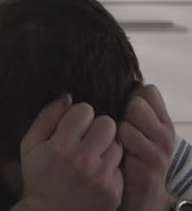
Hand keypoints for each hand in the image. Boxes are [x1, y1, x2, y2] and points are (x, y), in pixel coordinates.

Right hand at [13, 95, 123, 210]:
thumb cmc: (37, 177)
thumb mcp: (29, 145)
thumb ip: (46, 117)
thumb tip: (67, 96)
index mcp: (62, 146)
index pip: (85, 110)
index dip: (78, 116)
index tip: (73, 126)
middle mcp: (84, 160)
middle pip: (107, 123)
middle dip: (96, 127)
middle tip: (87, 138)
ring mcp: (102, 177)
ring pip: (117, 143)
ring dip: (106, 146)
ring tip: (92, 155)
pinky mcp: (114, 191)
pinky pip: (120, 166)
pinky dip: (110, 167)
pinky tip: (96, 172)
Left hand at [118, 85, 175, 210]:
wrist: (138, 197)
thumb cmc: (130, 160)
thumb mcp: (135, 132)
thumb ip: (131, 111)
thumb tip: (128, 83)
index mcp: (161, 121)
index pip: (148, 91)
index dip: (131, 97)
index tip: (121, 112)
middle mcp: (165, 132)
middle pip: (137, 102)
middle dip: (122, 113)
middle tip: (118, 131)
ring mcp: (161, 147)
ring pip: (129, 118)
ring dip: (117, 129)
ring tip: (116, 144)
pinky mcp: (152, 161)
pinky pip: (126, 136)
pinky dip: (116, 143)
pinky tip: (116, 154)